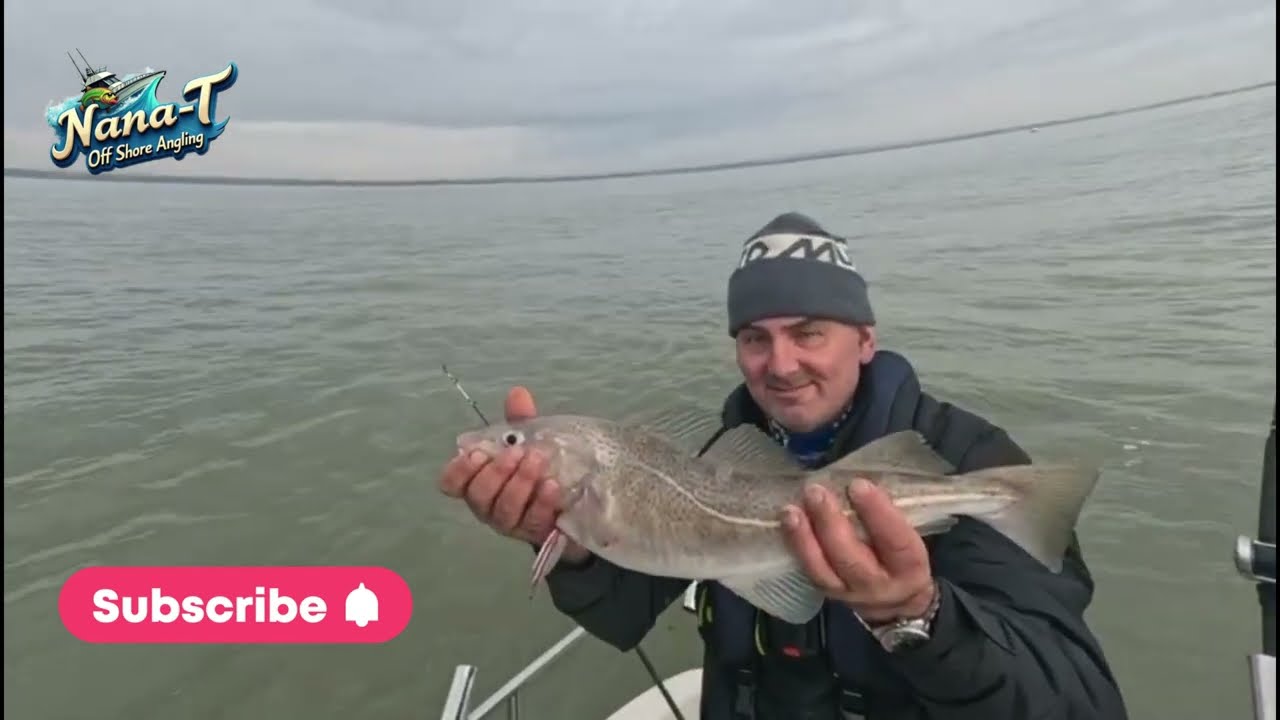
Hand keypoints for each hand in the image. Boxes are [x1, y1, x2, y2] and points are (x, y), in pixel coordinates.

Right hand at [438, 387, 589, 562]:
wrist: (575, 505)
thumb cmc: (540, 470)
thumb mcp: (531, 442)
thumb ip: (520, 422)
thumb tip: (518, 393)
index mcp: (479, 482)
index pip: (451, 483)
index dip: (458, 470)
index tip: (477, 452)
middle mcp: (488, 506)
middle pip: (478, 496)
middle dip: (496, 472)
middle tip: (517, 452)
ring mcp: (511, 524)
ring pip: (504, 510)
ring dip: (520, 483)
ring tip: (538, 461)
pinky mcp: (536, 535)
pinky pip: (533, 521)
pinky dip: (542, 501)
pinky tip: (552, 485)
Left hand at [780, 479, 936, 623]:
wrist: (898, 601)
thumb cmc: (903, 556)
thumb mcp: (910, 535)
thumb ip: (888, 514)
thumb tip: (859, 482)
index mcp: (908, 567)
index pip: (894, 541)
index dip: (877, 513)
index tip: (857, 484)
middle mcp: (879, 586)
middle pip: (851, 558)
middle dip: (830, 523)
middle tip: (816, 492)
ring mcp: (850, 595)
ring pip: (823, 571)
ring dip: (804, 538)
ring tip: (791, 511)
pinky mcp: (828, 594)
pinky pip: (810, 573)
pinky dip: (796, 548)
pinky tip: (786, 525)